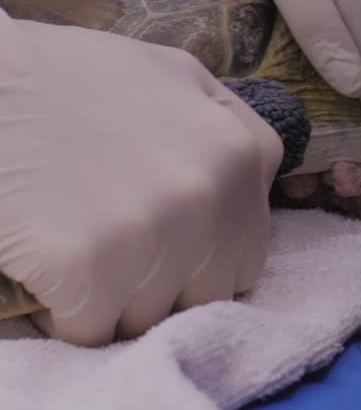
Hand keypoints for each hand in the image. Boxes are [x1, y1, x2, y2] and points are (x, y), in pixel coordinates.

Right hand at [0, 12, 281, 345]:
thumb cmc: (74, 76)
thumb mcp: (179, 77)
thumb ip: (235, 131)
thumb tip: (260, 188)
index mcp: (238, 156)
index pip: (245, 261)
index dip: (200, 261)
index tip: (163, 245)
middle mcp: (207, 199)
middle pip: (202, 297)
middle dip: (163, 284)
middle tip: (115, 245)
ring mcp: (149, 236)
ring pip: (148, 319)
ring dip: (115, 300)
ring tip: (81, 244)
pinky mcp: (86, 270)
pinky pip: (91, 333)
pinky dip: (67, 315)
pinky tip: (50, 265)